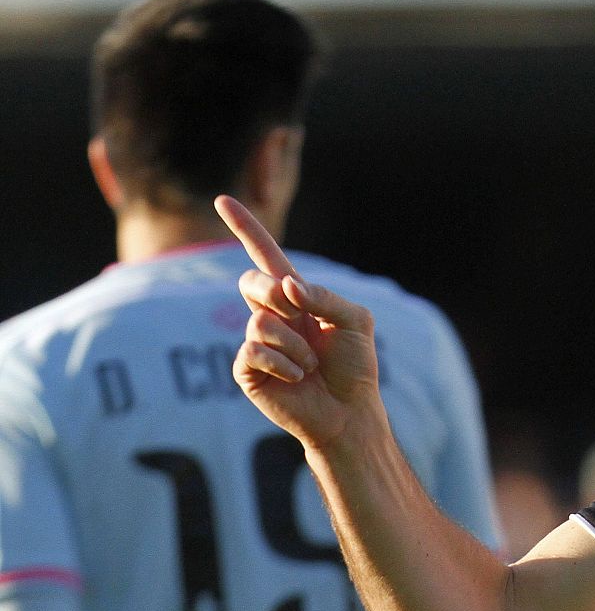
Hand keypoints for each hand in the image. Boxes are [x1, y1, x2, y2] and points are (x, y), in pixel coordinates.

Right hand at [216, 196, 381, 450]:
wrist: (350, 411)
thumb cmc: (355, 367)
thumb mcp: (356, 321)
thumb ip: (325, 297)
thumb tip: (288, 287)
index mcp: (295, 298)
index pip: (265, 255)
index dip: (245, 228)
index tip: (223, 199)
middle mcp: (270, 315)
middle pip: (252, 281)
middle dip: (277, 296)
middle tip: (302, 320)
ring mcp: (255, 342)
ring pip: (260, 321)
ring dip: (295, 344)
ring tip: (310, 366)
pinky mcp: (246, 369)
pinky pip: (255, 351)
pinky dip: (284, 365)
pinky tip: (296, 379)